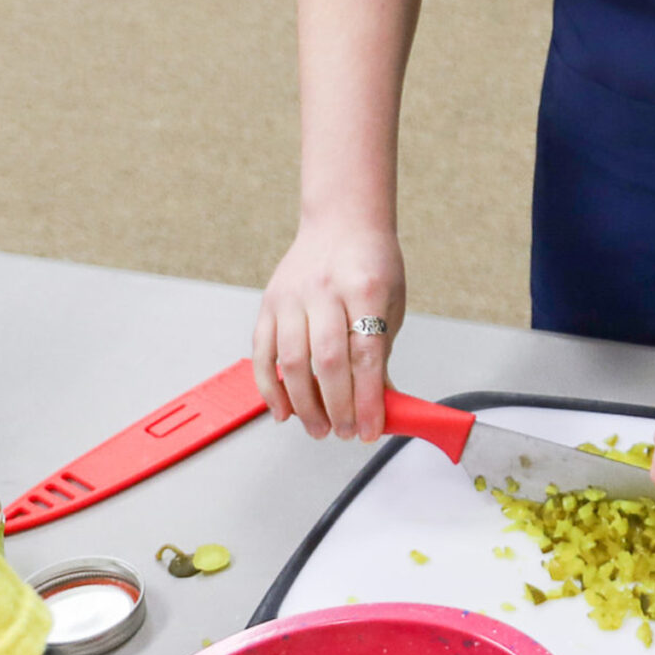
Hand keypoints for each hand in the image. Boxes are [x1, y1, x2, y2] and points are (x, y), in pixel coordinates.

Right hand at [252, 216, 404, 440]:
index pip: (365, 354)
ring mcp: (292, 296)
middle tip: (346, 433)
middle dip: (338, 407)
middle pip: (328, 361)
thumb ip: (380, 351)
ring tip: (319, 429)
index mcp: (365, 288)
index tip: (372, 428)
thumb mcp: (391, 302)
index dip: (368, 398)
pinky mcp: (269, 303)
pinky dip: (270, 387)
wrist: (342, 221)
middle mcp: (324, 290)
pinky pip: (263, 353)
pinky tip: (283, 411)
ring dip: (304, 405)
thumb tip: (380, 405)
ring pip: (292, 361)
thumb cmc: (371, 262)